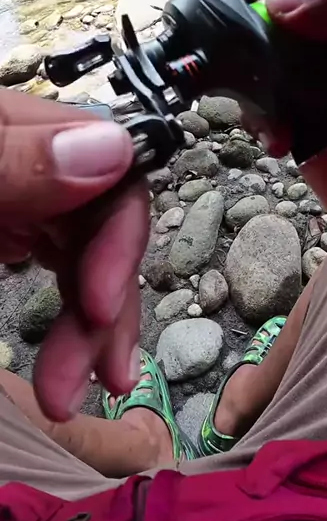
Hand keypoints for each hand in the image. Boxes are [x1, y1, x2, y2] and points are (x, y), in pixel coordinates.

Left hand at [0, 90, 148, 420]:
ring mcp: (19, 195)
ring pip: (82, 250)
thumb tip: (112, 150)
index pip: (112, 169)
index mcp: (19, 131)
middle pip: (104, 222)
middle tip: (95, 381)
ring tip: (77, 389)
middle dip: (107, 303)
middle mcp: (31, 160)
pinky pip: (54, 257)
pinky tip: (70, 331)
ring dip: (93, 321)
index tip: (101, 307)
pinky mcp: (6, 227)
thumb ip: (10, 157)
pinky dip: (69, 303)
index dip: (121, 239)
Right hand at [210, 0, 326, 221]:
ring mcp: (310, 72)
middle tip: (225, 73)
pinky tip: (279, 141)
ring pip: (247, 62)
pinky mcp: (301, 111)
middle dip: (230, 43)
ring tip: (278, 127)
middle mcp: (324, 29)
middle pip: (248, 14)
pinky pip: (260, 103)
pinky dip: (260, 121)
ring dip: (248, 93)